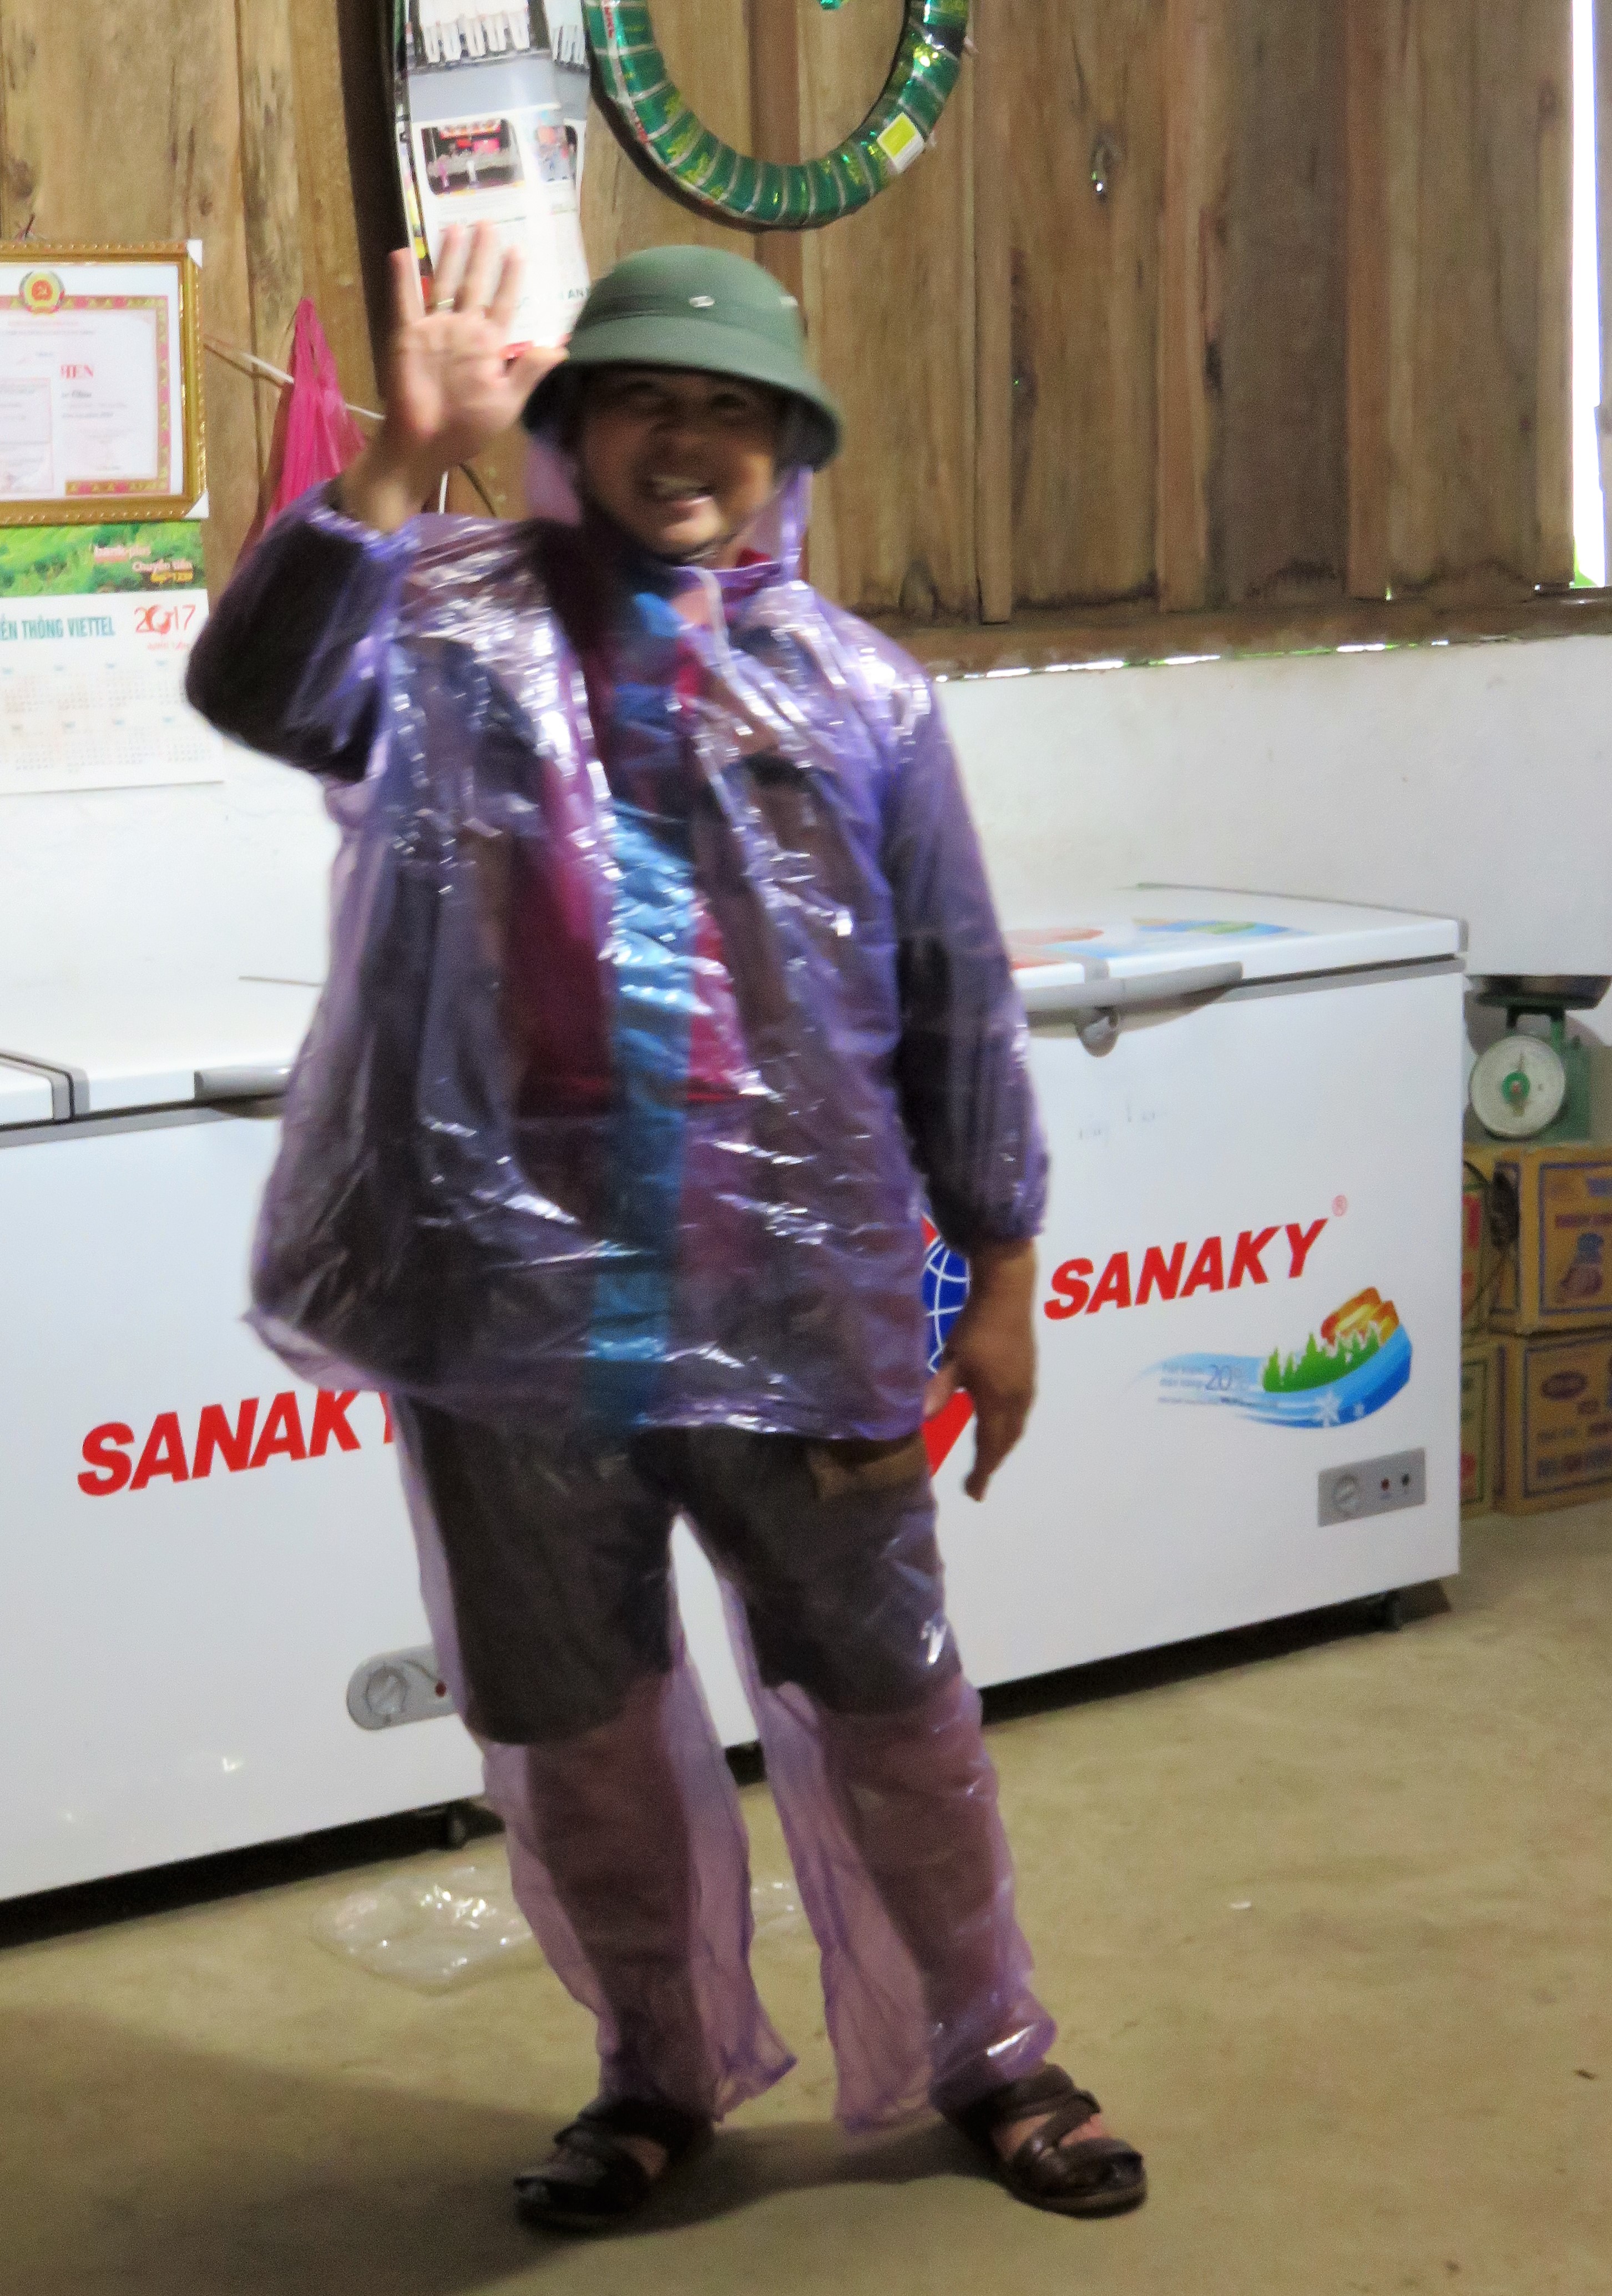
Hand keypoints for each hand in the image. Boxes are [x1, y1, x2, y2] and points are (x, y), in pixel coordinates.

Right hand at [339, 224, 564, 531]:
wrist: (425, 444)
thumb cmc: (467, 428)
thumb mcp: (506, 402)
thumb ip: (529, 372)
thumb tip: (561, 347)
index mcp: (488, 345)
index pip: (504, 303)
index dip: (511, 278)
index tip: (519, 250)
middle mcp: (463, 330)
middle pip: (474, 284)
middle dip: (482, 255)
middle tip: (488, 222)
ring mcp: (435, 330)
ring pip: (443, 283)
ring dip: (448, 256)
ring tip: (455, 227)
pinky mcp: (408, 336)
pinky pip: (405, 302)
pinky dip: (403, 278)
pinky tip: (403, 252)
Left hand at [923, 1239, 1037, 1501]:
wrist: (1009, 1292)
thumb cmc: (978, 1325)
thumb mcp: (954, 1359)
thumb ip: (940, 1391)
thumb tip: (921, 1419)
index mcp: (998, 1400)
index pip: (990, 1446)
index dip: (982, 1473)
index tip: (974, 1495)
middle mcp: (1018, 1399)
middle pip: (1007, 1441)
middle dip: (993, 1463)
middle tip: (978, 1482)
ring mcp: (1027, 1386)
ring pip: (1016, 1427)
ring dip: (1002, 1446)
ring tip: (988, 1459)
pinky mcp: (1028, 1374)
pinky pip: (1021, 1414)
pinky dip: (1009, 1428)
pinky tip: (999, 1424)